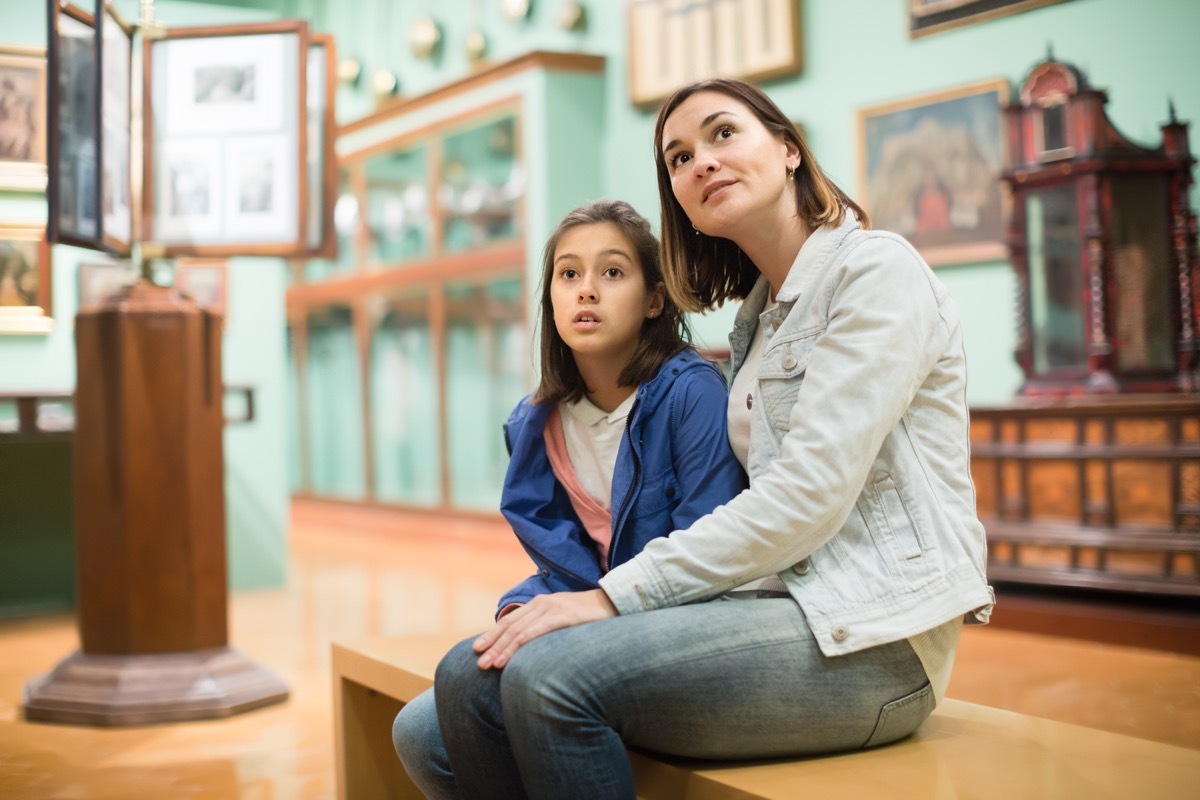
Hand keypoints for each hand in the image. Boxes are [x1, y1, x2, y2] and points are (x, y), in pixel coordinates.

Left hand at [474, 588, 617, 669]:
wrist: (614, 602)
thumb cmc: (588, 617)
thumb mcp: (562, 620)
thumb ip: (545, 628)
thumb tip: (527, 647)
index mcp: (539, 605)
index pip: (510, 621)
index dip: (492, 634)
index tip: (476, 649)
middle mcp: (542, 604)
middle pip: (511, 626)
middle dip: (493, 645)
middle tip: (478, 663)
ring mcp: (554, 608)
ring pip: (522, 629)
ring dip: (505, 648)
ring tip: (492, 664)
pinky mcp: (567, 616)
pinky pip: (542, 628)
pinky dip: (526, 639)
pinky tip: (516, 649)